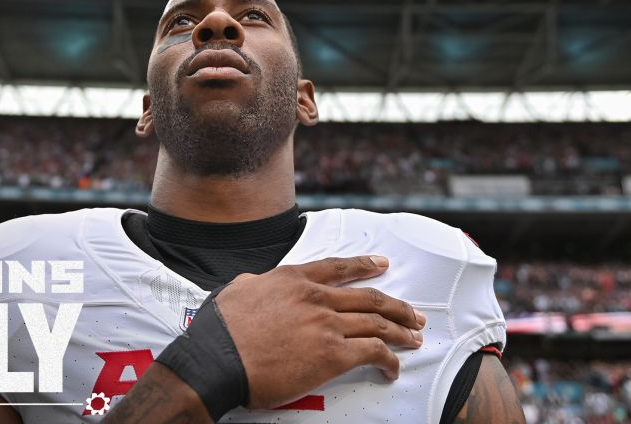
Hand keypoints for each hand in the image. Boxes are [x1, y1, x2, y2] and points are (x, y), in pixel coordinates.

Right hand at [216, 255, 425, 408]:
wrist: (217, 359)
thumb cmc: (222, 330)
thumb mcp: (239, 290)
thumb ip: (258, 283)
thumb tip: (258, 284)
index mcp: (293, 280)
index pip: (338, 268)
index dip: (364, 265)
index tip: (382, 264)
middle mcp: (315, 297)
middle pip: (369, 297)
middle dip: (398, 307)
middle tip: (414, 314)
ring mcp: (326, 324)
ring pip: (378, 323)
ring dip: (402, 332)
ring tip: (414, 339)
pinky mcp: (332, 354)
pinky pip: (373, 352)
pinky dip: (390, 360)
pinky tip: (393, 367)